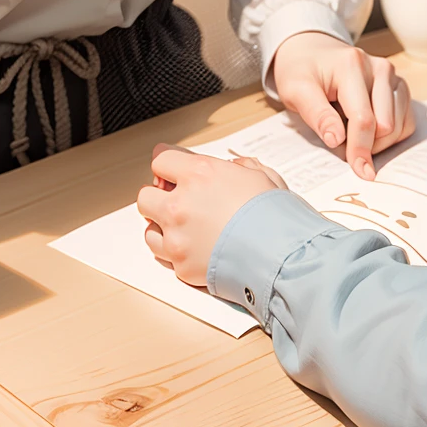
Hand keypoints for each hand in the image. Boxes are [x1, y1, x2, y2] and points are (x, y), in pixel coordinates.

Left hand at [137, 147, 285, 286]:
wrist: (281, 256)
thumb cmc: (275, 216)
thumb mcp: (261, 176)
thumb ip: (241, 168)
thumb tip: (235, 167)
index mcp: (198, 174)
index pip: (161, 161)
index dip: (170, 166)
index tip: (173, 173)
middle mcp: (180, 204)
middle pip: (145, 195)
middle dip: (159, 197)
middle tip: (177, 202)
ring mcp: (177, 237)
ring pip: (148, 228)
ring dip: (162, 226)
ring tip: (183, 228)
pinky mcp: (181, 265)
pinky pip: (164, 256)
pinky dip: (173, 252)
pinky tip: (190, 247)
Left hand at [271, 32, 413, 179]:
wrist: (311, 50)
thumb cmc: (301, 71)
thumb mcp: (296, 90)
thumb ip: (316, 115)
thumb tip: (337, 140)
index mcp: (352, 65)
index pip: (364, 118)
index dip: (360, 149)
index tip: (358, 171)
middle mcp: (379, 68)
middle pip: (387, 125)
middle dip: (367, 145)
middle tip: (341, 142)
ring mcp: (393, 76)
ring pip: (401, 126)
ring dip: (379, 142)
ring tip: (351, 131)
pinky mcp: (399, 86)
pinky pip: (407, 122)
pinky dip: (391, 135)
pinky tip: (367, 129)